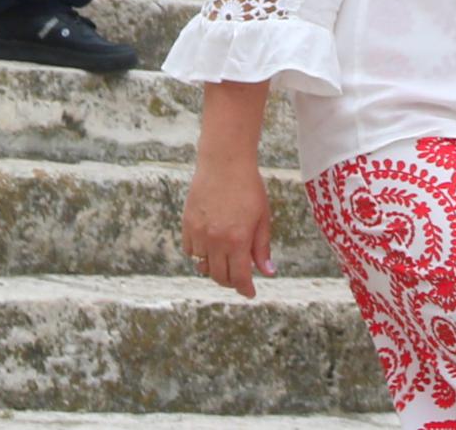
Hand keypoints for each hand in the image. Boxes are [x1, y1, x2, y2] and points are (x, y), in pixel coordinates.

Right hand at [180, 154, 278, 298]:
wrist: (224, 161)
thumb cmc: (248, 187)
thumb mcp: (262, 218)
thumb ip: (262, 248)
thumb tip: (267, 272)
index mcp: (237, 240)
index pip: (239, 277)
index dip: (245, 289)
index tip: (250, 293)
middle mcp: (216, 240)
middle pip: (220, 276)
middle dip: (231, 281)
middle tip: (239, 277)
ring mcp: (199, 232)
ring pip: (203, 265)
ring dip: (214, 268)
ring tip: (225, 260)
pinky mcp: (187, 223)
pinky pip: (190, 250)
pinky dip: (199, 255)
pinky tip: (210, 247)